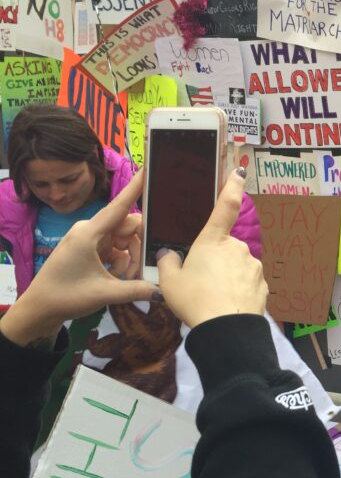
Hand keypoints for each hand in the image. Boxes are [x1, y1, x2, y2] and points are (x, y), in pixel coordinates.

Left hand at [2, 171, 158, 348]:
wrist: (39, 309)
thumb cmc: (65, 296)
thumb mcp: (103, 294)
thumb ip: (136, 290)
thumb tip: (164, 291)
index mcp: (89, 234)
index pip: (118, 206)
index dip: (135, 188)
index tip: (147, 168)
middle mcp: (89, 230)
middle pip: (128, 227)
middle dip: (138, 247)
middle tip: (141, 270)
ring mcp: (89, 239)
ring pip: (124, 240)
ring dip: (130, 258)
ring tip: (125, 279)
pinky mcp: (89, 248)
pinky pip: (115, 248)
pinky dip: (121, 262)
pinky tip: (117, 278)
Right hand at [157, 169, 266, 328]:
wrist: (225, 329)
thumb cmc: (195, 300)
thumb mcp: (169, 282)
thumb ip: (168, 264)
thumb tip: (168, 254)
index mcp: (213, 240)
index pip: (225, 206)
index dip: (232, 186)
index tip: (240, 171)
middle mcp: (237, 247)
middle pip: (224, 248)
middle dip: (214, 261)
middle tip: (200, 283)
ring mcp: (253, 265)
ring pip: (237, 267)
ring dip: (227, 277)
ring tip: (213, 298)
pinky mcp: (263, 284)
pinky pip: (247, 283)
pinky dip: (238, 291)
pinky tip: (227, 305)